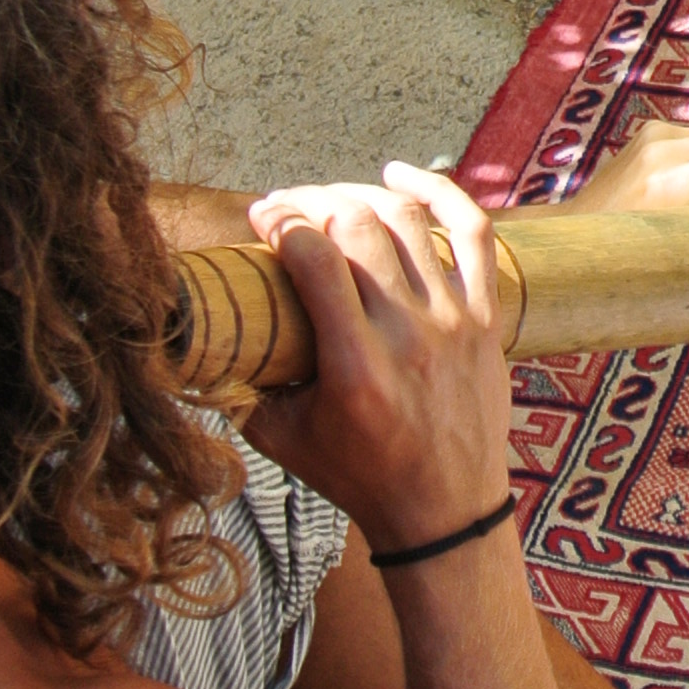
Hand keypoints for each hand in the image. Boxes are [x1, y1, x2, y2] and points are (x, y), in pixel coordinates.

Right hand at [241, 165, 514, 557]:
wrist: (445, 511)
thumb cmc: (360, 476)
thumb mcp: (285, 440)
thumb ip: (242, 387)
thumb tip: (202, 336)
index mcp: (355, 367)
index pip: (314, 260)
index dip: (280, 223)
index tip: (260, 217)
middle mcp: (408, 335)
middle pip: (357, 228)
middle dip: (311, 201)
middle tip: (287, 206)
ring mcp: (454, 321)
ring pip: (408, 222)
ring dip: (359, 195)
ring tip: (328, 199)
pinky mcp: (486, 315)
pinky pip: (471, 232)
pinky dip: (439, 192)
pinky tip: (400, 176)